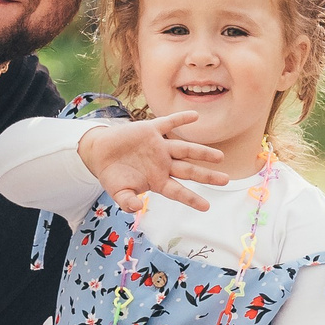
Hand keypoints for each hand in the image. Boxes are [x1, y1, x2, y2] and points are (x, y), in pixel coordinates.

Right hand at [78, 112, 227, 212]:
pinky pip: (168, 123)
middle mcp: (163, 164)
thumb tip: (136, 208)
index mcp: (157, 181)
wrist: (99, 153)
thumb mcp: (118, 193)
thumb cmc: (112, 175)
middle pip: (189, 170)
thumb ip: (127, 202)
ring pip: (184, 149)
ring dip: (201, 152)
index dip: (191, 199)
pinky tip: (195, 116)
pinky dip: (181, 119)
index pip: (178, 191)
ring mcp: (159, 147)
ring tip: (220, 156)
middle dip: (206, 175)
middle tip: (225, 179)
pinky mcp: (150, 130)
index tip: (206, 207)